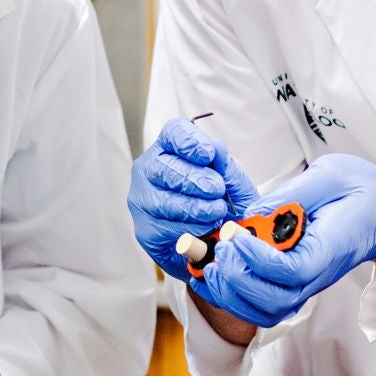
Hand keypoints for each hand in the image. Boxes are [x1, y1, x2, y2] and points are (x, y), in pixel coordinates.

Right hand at [127, 117, 260, 278]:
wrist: (217, 243)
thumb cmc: (222, 204)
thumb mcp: (233, 185)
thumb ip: (227, 167)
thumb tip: (218, 149)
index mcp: (171, 149)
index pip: (173, 132)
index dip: (189, 141)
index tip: (208, 154)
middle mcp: (150, 169)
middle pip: (164, 166)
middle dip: (195, 179)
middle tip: (217, 189)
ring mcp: (142, 199)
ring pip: (161, 200)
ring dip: (193, 207)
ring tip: (216, 211)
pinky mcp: (144, 229)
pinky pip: (163, 227)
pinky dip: (188, 228)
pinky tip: (204, 228)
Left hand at [194, 154, 375, 327]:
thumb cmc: (360, 190)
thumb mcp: (330, 175)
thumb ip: (292, 194)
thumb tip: (253, 214)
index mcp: (331, 248)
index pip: (292, 271)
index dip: (258, 258)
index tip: (236, 233)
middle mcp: (318, 274)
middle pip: (274, 301)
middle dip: (238, 279)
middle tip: (221, 245)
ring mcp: (306, 284)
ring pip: (265, 311)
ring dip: (231, 293)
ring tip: (213, 261)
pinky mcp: (293, 284)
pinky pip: (262, 306)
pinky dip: (233, 296)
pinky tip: (215, 270)